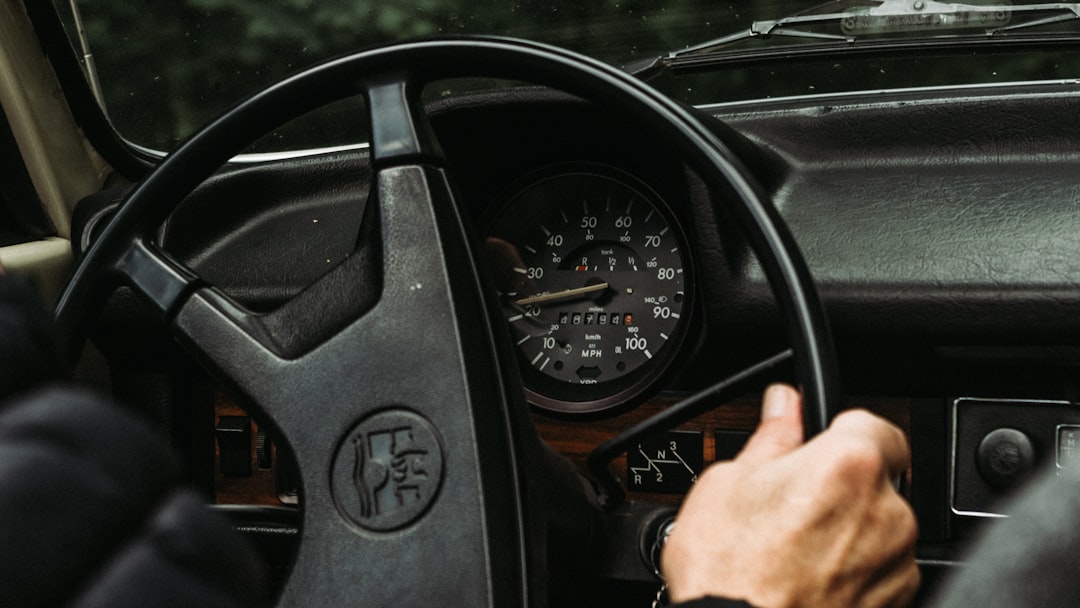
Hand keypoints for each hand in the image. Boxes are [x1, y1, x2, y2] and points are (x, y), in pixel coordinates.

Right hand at [660, 384, 918, 607]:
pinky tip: (808, 579)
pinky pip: (881, 570)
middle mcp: (887, 511)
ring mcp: (897, 562)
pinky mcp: (898, 601)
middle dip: (838, 487)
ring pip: (878, 527)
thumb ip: (771, 437)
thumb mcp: (727, 484)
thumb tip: (783, 405)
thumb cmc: (729, 574)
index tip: (818, 446)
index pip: (875, 424)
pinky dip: (854, 571)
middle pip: (874, 479)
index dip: (842, 432)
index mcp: (848, 465)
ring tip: (793, 550)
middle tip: (788, 506)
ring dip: (848, 530)